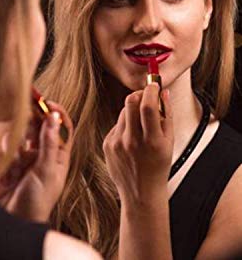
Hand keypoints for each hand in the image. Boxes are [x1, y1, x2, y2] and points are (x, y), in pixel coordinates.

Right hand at [0, 101, 72, 221]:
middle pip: (33, 127)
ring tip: (15, 173)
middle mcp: (38, 154)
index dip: (53, 112)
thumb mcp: (47, 171)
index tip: (45, 102)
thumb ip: (49, 142)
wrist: (13, 223)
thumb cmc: (37, 202)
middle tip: (24, 135)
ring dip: (13, 154)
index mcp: (56, 155)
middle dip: (27, 131)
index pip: (58, 127)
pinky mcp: (3, 165)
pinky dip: (1, 164)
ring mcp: (20, 159)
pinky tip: (5, 180)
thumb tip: (54, 116)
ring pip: (14, 138)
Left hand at [102, 84, 173, 207]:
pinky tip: (131, 139)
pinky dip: (125, 126)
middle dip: (139, 94)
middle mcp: (132, 141)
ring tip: (141, 125)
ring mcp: (117, 142)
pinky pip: (117, 125)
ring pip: (124, 113)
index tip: (154, 85)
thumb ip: (167, 116)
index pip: (148, 106)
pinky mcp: (107, 144)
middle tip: (146, 96)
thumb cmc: (158, 167)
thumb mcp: (169, 143)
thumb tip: (164, 93)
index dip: (150, 90)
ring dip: (133, 111)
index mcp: (151, 141)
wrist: (141, 193)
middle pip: (130, 102)